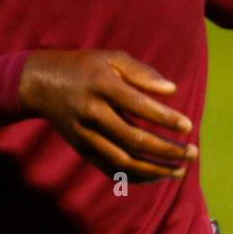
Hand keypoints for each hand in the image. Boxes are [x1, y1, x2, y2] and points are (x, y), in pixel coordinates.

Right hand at [18, 49, 197, 182]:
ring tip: (180, 170)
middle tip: (192, 152)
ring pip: (123, 161)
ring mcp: (85, 134)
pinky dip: (135, 176)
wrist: (40, 84)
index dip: (165, 119)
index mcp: (102, 85)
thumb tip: (172, 89)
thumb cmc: (84, 67)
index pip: (139, 106)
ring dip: (155, 169)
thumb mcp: (111, 57)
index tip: (188, 126)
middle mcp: (92, 112)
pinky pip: (111, 169)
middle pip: (134, 139)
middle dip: (167, 150)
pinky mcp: (82, 148)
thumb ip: (142, 72)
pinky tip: (156, 174)